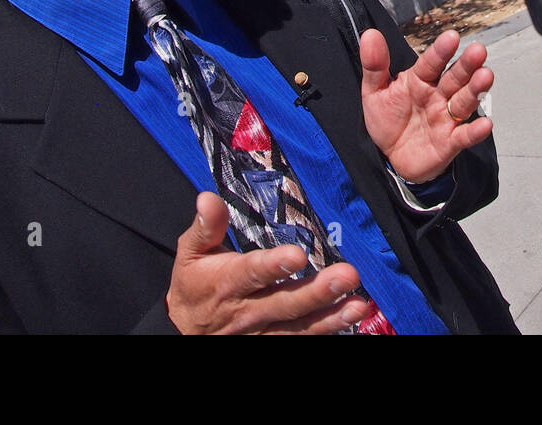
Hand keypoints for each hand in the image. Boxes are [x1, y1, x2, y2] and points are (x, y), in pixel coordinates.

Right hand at [165, 193, 370, 333]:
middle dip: (317, 292)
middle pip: (285, 303)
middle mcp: (248, 311)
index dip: (274, 265)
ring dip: (331, 317)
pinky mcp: (272, 343)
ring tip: (358, 305)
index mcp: (227, 283)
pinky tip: (351, 320)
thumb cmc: (195, 284)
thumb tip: (208, 197)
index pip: (252, 273)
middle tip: (347, 275)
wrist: (183, 331)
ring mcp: (262, 333)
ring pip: (299, 328)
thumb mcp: (191, 253)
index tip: (297, 255)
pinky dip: (327, 332)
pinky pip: (301, 341)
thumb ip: (205, 227)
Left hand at [360, 28, 493, 184]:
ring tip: (486, 76)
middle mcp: (437, 96)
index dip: (441, 51)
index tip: (451, 37)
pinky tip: (485, 124)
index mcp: (420, 80)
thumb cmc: (387, 121)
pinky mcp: (450, 143)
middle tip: (478, 50)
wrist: (389, 159)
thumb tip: (370, 34)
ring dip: (475, 90)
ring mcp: (446, 118)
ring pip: (464, 101)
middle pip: (455, 78)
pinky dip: (475, 131)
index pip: (431, 63)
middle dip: (467, 65)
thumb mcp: (374, 92)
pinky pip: (464, 136)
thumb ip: (374, 65)